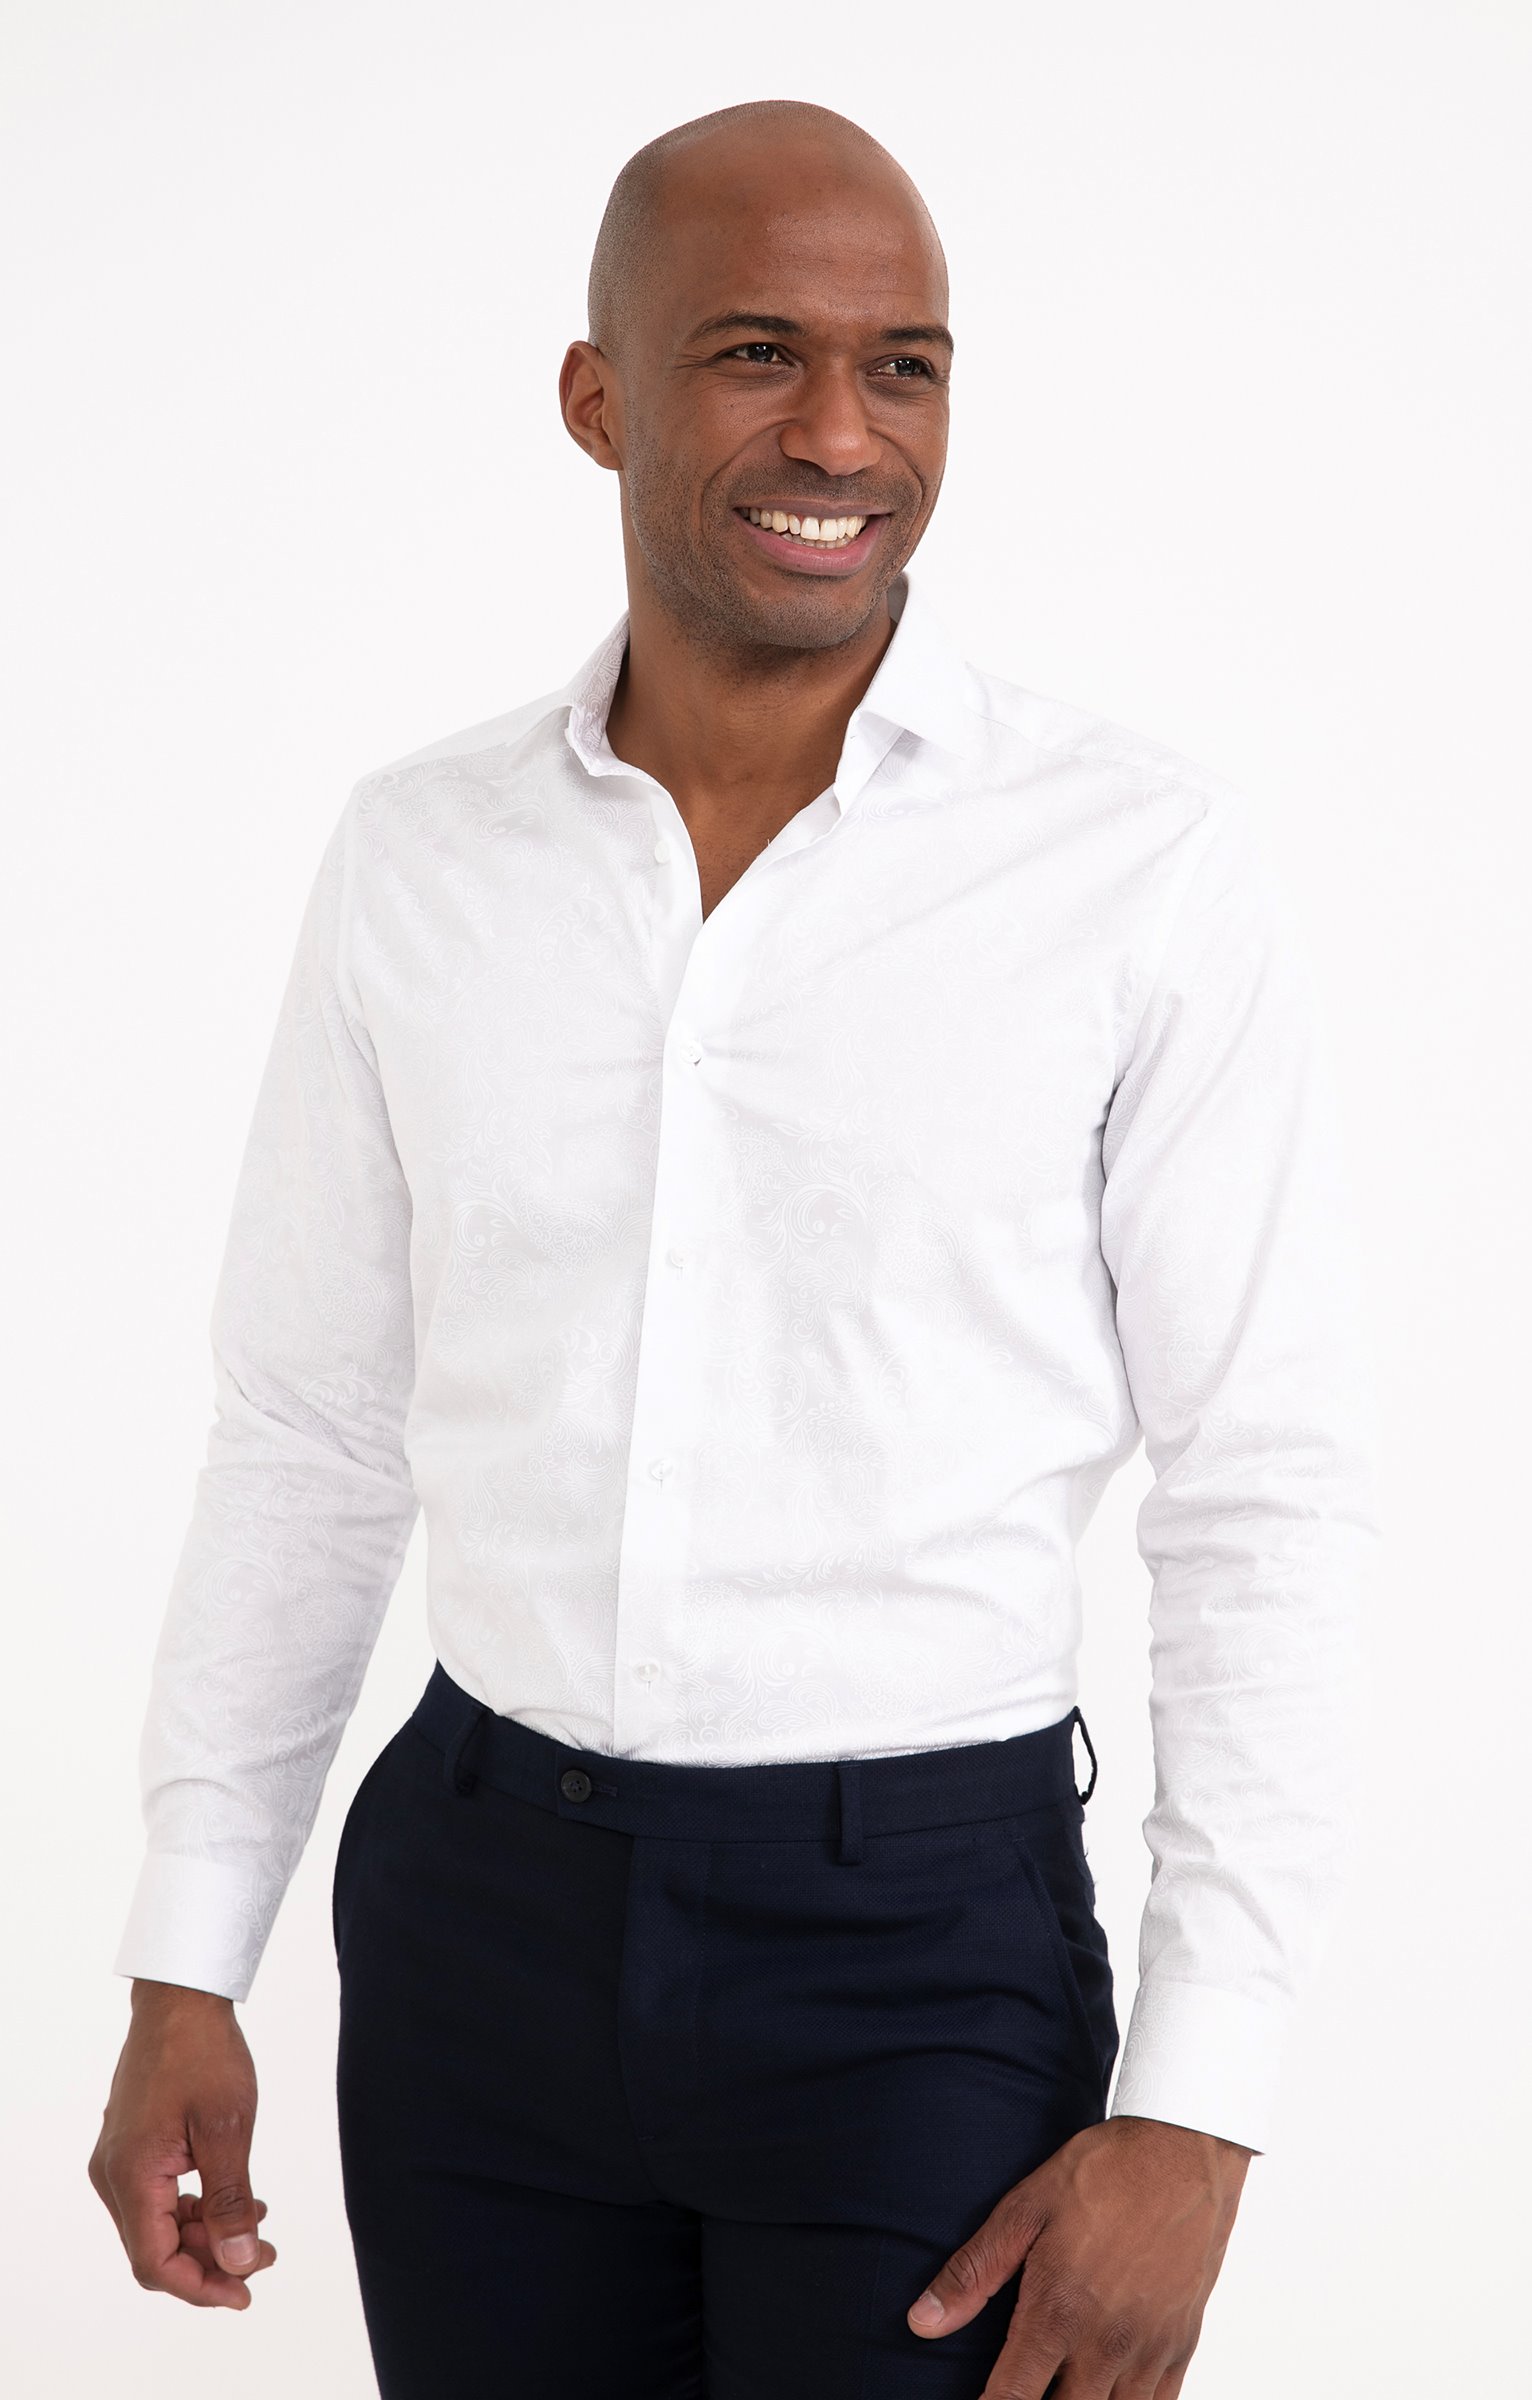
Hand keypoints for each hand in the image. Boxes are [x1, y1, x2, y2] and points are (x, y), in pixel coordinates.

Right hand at [88, 1979, 278, 2307]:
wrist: (181, 1999)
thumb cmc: (204, 2053)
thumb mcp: (229, 2129)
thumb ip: (230, 2201)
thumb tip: (238, 2261)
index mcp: (131, 2174)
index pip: (155, 2262)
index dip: (199, 2287)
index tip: (244, 2292)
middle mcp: (113, 2174)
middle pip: (154, 2249)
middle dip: (209, 2262)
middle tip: (263, 2257)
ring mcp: (118, 2160)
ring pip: (157, 2225)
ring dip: (205, 2234)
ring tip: (258, 2226)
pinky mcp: (131, 2146)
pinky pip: (157, 2198)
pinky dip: (194, 2208)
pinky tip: (234, 2200)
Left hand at [907, 2114, 1252, 2396]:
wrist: (1182, 2150)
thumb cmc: (1102, 2173)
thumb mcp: (1025, 2209)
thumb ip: (974, 2272)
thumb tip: (921, 2323)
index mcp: (1057, 2314)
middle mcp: (1104, 2346)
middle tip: (1021, 2385)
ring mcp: (1148, 2352)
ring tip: (1061, 2386)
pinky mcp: (1181, 2347)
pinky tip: (1107, 2391)